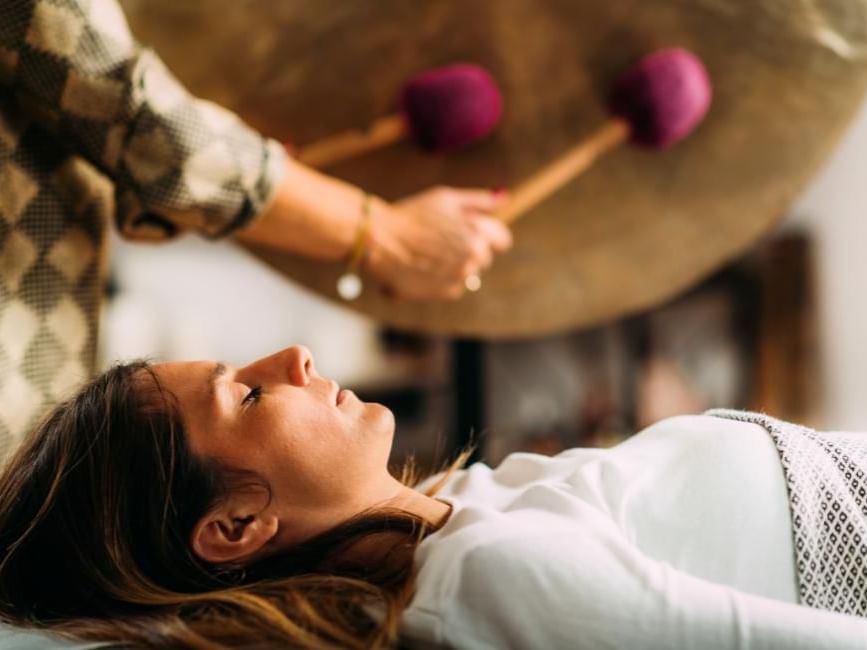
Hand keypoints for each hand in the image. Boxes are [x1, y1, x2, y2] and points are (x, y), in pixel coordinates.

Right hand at [366, 187, 512, 299]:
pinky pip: (451, 287)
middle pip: (482, 259)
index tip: (468, 229)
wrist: (379, 240)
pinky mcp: (440, 295)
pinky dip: (440, 278)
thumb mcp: (446, 199)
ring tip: (427, 252)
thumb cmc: (412, 215)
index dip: (485, 232)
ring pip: (466, 273)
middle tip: (439, 239)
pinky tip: (421, 265)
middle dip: (467, 249)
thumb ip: (479, 200)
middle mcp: (471, 265)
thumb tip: (503, 200)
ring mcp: (456, 282)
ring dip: (452, 265)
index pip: (502, 241)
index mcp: (478, 240)